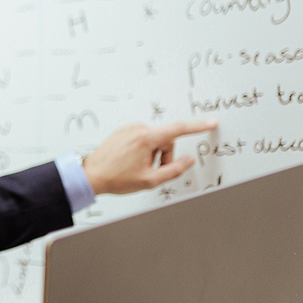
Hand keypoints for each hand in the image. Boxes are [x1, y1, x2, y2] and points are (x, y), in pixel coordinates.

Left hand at [82, 119, 216, 194]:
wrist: (91, 175)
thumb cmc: (116, 178)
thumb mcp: (149, 180)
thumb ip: (173, 170)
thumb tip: (188, 161)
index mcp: (145, 138)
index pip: (178, 130)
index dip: (197, 127)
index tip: (210, 123)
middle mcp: (138, 129)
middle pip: (165, 141)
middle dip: (163, 156)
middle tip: (151, 171)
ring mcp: (129, 129)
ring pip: (153, 141)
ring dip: (152, 155)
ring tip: (137, 168)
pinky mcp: (123, 132)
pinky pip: (142, 140)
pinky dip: (142, 151)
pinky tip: (130, 162)